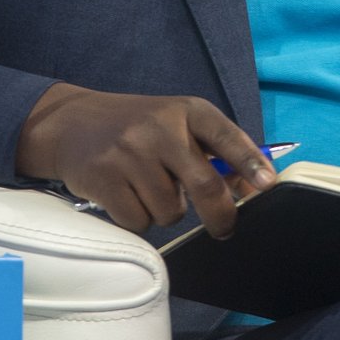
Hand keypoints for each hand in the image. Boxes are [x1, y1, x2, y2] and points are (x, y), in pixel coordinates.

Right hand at [14, 82, 273, 236]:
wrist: (71, 123)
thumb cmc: (137, 128)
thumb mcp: (176, 124)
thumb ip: (212, 150)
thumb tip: (253, 187)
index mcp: (187, 110)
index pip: (226, 136)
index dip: (250, 163)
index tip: (268, 186)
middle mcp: (160, 128)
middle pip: (204, 184)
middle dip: (221, 215)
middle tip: (224, 229)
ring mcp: (131, 153)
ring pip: (170, 211)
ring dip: (165, 211)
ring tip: (148, 189)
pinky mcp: (105, 179)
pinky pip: (139, 221)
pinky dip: (138, 219)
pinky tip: (126, 196)